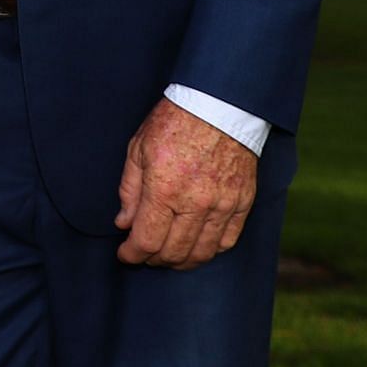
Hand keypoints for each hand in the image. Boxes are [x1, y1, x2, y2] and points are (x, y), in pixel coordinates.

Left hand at [115, 98, 258, 268]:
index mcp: (164, 188)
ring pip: (202, 253)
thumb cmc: (173, 122)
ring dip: (181, 261)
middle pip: (174, 252)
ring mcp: (222, 205)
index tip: (124, 254)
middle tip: (144, 255)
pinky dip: (209, 251)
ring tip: (167, 257)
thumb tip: (124, 223)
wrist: (218, 105)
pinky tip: (196, 247)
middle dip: (153, 260)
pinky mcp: (242, 203)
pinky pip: (227, 241)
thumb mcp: (138, 148)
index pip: (147, 239)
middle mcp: (195, 203)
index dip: (132, 254)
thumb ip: (129, 189)